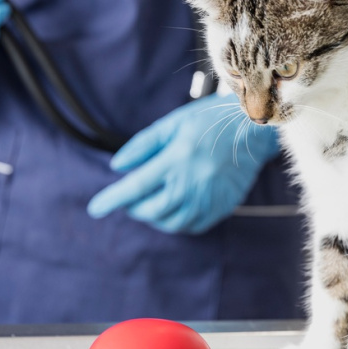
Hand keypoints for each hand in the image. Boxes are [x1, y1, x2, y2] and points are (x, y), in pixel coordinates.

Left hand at [87, 93, 280, 233]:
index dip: (112, 199)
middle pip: (151, 210)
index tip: (95, 208)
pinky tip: (173, 207)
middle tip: (129, 198)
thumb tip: (117, 166)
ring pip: (170, 223)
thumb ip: (142, 145)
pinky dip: (176, 222)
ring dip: (153, 216)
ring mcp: (208, 199)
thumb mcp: (172, 124)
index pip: (136, 187)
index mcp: (177, 160)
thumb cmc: (208, 122)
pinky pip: (191, 226)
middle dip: (133, 207)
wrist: (252, 131)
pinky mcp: (221, 208)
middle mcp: (192, 184)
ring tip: (150, 202)